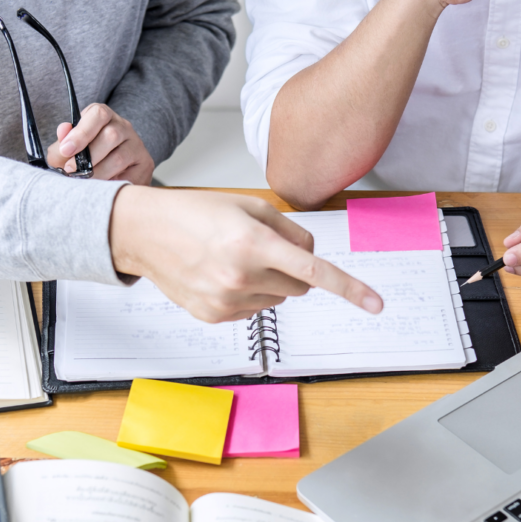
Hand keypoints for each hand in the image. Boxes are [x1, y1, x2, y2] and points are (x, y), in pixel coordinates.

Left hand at [47, 103, 154, 184]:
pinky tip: (103, 187)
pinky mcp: (145, 164)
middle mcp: (123, 126)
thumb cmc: (87, 155)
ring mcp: (137, 145)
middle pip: (110, 136)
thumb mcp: (70, 146)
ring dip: (99, 173)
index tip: (66, 150)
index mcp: (104, 116)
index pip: (98, 115)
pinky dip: (113, 183)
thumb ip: (62, 141)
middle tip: (72, 171)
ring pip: (120, 158)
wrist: (113, 170)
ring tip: (85, 182)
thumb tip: (63, 131)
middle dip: (88, 157)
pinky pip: (130, 175)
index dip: (81, 132)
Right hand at [109, 186, 383, 322]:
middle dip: (294, 270)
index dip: (350, 289)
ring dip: (271, 282)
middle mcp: (241, 277)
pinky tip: (221, 275)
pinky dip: (249, 294)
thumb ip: (289, 229)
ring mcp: (227, 301)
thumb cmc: (193, 212)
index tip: (376, 304)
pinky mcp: (215, 316)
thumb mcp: (247, 205)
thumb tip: (311, 254)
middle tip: (266, 249)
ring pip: (278, 299)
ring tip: (235, 259)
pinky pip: (254, 309)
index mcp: (253, 243)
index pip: (315, 272)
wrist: (144, 234)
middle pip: (300, 286)